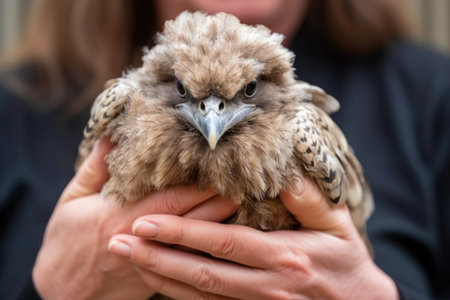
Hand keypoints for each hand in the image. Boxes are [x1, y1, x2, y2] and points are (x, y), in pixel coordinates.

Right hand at [32, 138, 236, 299]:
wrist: (62, 293)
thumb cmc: (64, 242)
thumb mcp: (72, 200)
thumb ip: (95, 168)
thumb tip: (113, 136)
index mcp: (123, 215)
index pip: (175, 196)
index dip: (203, 182)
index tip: (225, 164)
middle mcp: (145, 239)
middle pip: (195, 216)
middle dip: (223, 197)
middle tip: (249, 178)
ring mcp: (155, 261)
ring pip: (199, 240)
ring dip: (223, 220)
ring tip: (245, 199)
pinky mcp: (159, 277)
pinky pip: (192, 259)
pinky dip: (211, 244)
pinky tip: (227, 230)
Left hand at [109, 177, 398, 299]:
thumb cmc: (347, 263)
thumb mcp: (338, 225)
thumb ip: (307, 198)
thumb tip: (281, 170)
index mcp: (282, 256)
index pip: (222, 242)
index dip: (181, 231)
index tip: (145, 219)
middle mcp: (264, 285)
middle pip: (200, 272)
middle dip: (156, 255)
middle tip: (118, 240)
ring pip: (198, 294)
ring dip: (159, 276)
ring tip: (127, 258)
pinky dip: (178, 295)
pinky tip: (156, 281)